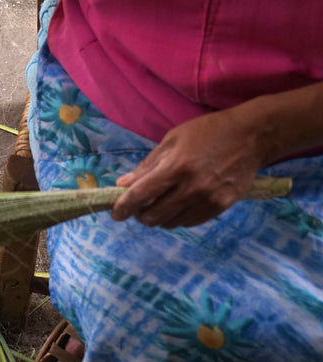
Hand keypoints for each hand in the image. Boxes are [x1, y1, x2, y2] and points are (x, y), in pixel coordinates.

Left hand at [111, 108, 266, 228]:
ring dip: (160, 217)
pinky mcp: (221, 206)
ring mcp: (208, 199)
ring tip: (162, 203)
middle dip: (140, 214)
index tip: (115, 214)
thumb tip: (123, 185)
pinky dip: (178, 218)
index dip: (123, 208)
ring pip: (170, 223)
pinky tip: (180, 205)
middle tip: (140, 206)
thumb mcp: (173, 140)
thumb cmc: (208, 133)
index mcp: (176, 167)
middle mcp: (191, 187)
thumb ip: (147, 166)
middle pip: (153, 216)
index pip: (140, 196)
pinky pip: (189, 222)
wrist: (252, 136)